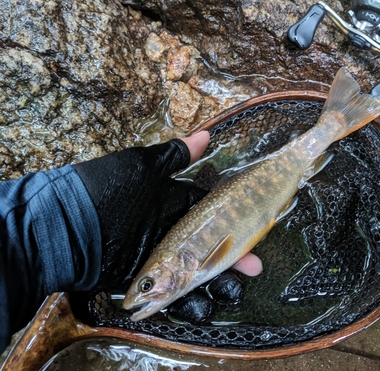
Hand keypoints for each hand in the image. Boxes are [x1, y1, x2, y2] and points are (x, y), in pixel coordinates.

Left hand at [73, 131, 260, 289]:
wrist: (65, 227)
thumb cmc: (106, 190)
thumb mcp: (142, 168)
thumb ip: (174, 157)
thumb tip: (206, 135)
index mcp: (173, 203)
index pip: (212, 215)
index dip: (234, 224)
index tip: (255, 234)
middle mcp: (169, 230)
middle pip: (210, 247)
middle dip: (233, 258)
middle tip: (254, 268)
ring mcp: (158, 257)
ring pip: (196, 273)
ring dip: (218, 281)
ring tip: (234, 290)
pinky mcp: (145, 279)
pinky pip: (174, 293)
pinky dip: (191, 300)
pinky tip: (207, 302)